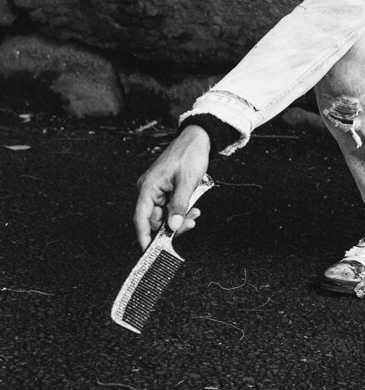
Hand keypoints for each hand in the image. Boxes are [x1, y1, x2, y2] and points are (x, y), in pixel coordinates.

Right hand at [134, 125, 210, 249]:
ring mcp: (157, 189)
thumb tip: (173, 226)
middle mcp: (149, 190)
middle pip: (155, 219)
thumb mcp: (187, 182)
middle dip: (172, 225)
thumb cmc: (189, 154)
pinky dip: (181, 209)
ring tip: (195, 213)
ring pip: (165, 214)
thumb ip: (179, 206)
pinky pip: (171, 206)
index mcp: (148, 187)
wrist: (198, 138)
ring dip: (179, 217)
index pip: (141, 219)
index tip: (149, 251)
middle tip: (190, 224)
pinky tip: (193, 207)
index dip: (144, 237)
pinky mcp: (166, 188)